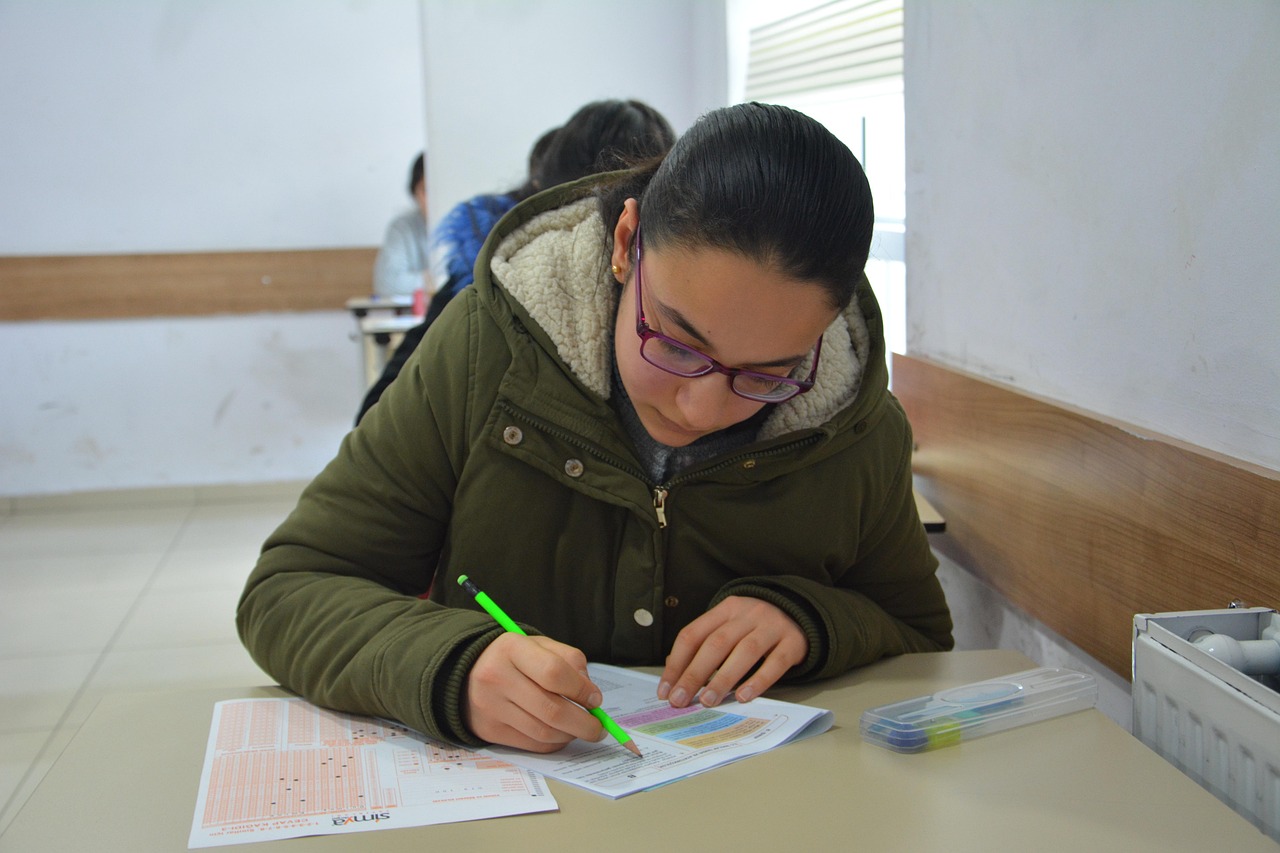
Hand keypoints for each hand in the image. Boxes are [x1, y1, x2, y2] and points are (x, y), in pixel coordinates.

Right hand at [464, 633, 605, 752]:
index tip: (596, 699)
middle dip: (584, 723)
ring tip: (582, 730)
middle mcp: (497, 677)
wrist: (466, 674)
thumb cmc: (514, 659)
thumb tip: (591, 695)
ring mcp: (491, 706)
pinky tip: (561, 735)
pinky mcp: (489, 730)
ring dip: (570, 735)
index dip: (581, 690)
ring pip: (543, 732)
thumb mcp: (539, 646)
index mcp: (511, 648)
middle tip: (598, 727)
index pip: (554, 672)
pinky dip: (554, 743)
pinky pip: (532, 744)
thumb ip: (569, 661)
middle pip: (551, 709)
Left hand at [658, 596, 806, 707]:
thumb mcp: (729, 625)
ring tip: (708, 701)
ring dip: (723, 678)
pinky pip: (776, 663)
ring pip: (744, 652)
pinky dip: (759, 681)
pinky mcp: (793, 642)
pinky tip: (744, 696)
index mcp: (725, 609)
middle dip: (694, 674)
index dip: (677, 663)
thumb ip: (704, 643)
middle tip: (680, 700)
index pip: (693, 634)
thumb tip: (674, 671)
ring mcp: (772, 626)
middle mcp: (747, 614)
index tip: (666, 690)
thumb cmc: (755, 626)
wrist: (801, 612)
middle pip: (716, 643)